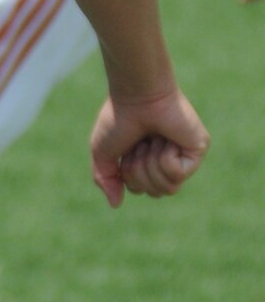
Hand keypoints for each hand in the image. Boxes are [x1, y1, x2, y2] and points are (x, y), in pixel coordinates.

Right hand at [89, 87, 208, 207]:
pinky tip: (166, 139)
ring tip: (153, 140)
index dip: (129, 175)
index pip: (141, 189)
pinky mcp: (198, 149)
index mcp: (148, 160)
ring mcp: (185, 155)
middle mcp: (168, 159)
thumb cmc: (118, 119)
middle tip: (140, 144)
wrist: (135, 97)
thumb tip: (116, 204)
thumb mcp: (103, 154)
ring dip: (151, 165)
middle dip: (139, 171)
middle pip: (155, 193)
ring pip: (168, 188)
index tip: (127, 148)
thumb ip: (106, 180)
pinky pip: (179, 174)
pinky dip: (165, 158)